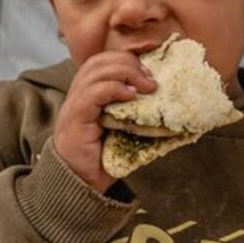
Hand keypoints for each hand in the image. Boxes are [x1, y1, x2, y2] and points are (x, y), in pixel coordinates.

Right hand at [53, 51, 157, 192]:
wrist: (80, 184)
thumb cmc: (103, 159)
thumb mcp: (124, 130)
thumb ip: (137, 113)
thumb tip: (169, 107)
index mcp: (88, 94)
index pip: (103, 61)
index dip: (126, 58)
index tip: (151, 68)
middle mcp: (78, 95)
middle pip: (99, 62)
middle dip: (128, 63)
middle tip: (151, 80)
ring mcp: (74, 106)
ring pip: (95, 72)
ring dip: (125, 72)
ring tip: (146, 86)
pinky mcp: (74, 119)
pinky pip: (91, 94)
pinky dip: (113, 88)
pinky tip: (130, 95)